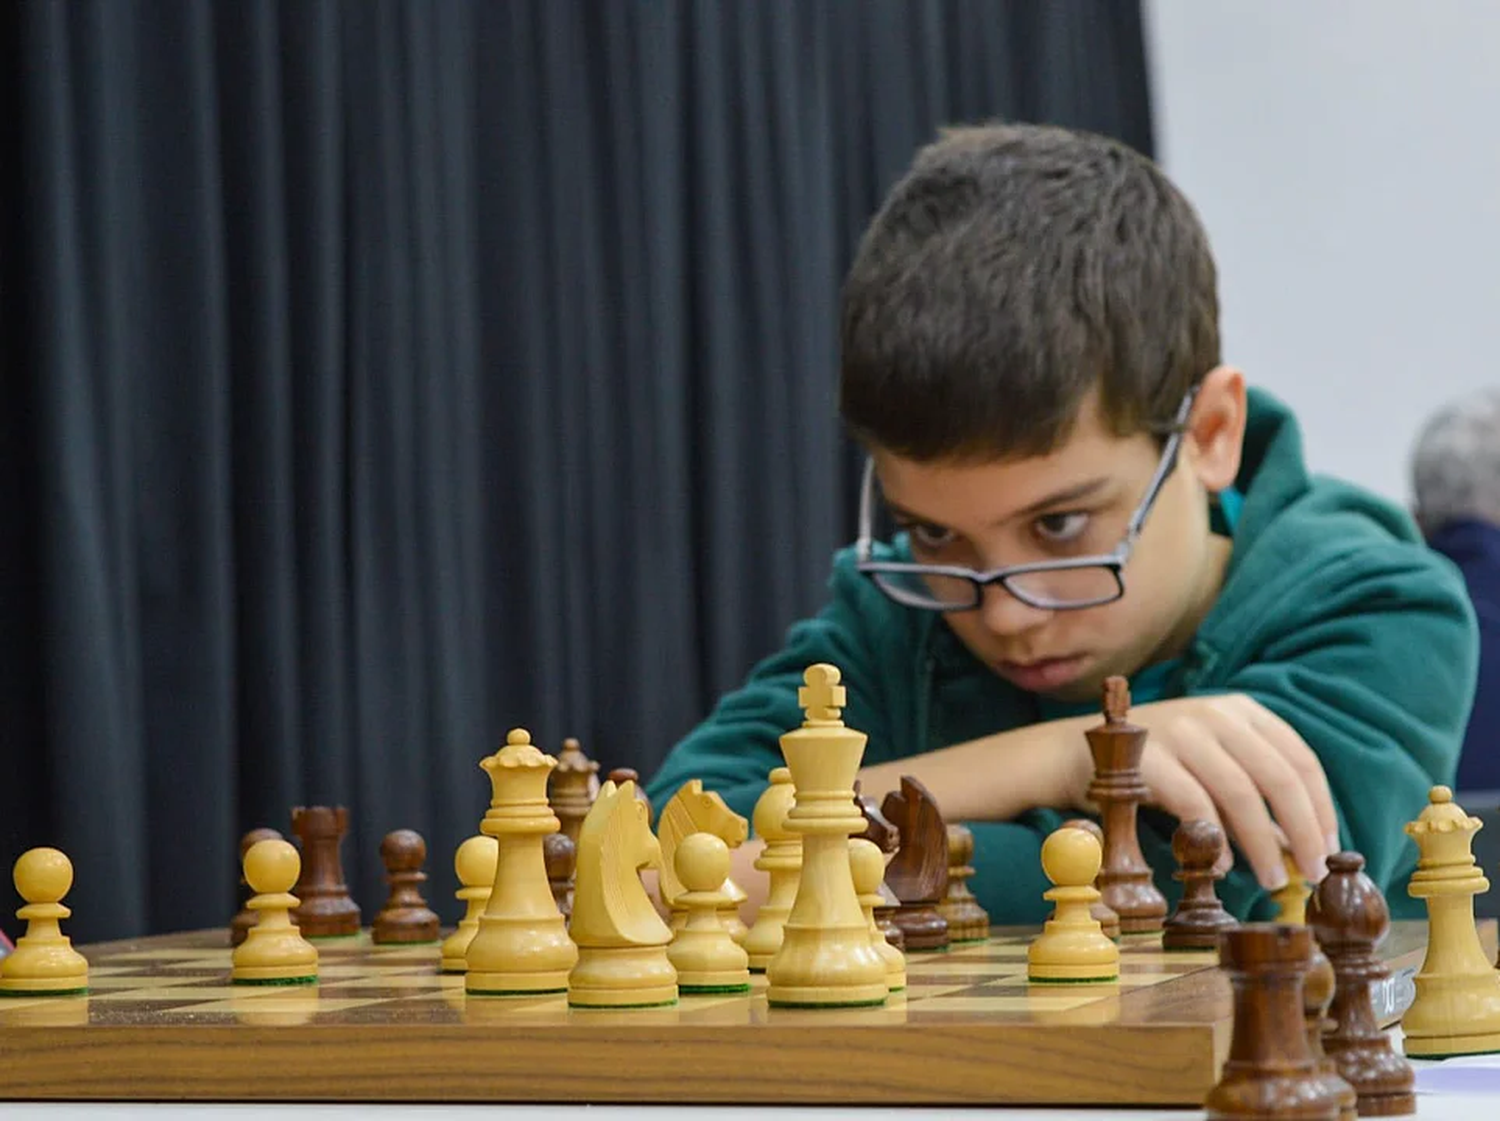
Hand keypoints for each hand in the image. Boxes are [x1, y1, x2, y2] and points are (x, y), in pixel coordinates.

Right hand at [1063, 693, 1338, 890]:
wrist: (1074, 751)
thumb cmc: (1154, 767)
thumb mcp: (1211, 766)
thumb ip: (1254, 796)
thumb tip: (1302, 847)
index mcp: (1239, 710)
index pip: (1300, 759)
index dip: (1321, 809)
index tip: (1328, 850)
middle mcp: (1213, 714)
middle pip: (1278, 776)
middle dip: (1303, 831)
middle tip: (1312, 873)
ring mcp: (1178, 731)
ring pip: (1240, 792)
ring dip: (1262, 843)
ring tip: (1271, 880)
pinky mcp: (1146, 757)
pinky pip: (1193, 802)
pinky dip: (1214, 838)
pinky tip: (1221, 866)